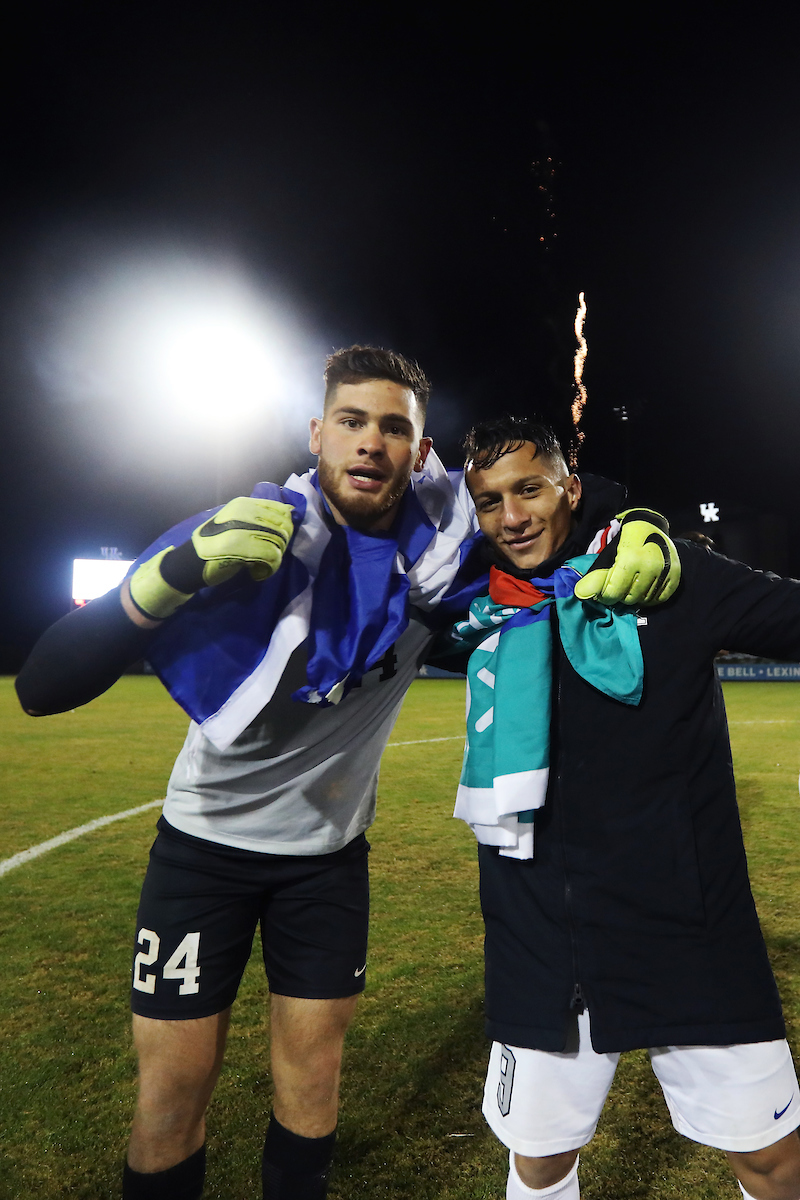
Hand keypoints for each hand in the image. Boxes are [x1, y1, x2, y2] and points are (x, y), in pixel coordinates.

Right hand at [128, 497, 294, 619]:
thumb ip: (259, 520)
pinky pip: (272, 556)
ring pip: (279, 543)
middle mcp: (243, 512)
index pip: (281, 510)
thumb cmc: (214, 546)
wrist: (190, 563)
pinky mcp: (241, 547)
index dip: (285, 528)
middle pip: (283, 527)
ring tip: (262, 567)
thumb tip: (289, 516)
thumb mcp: (236, 524)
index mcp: (243, 504)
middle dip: (281, 546)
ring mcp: (242, 528)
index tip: (276, 542)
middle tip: (269, 557)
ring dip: (275, 559)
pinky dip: (269, 569)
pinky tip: (257, 573)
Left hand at [574, 508, 679, 606]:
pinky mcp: (675, 577)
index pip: (613, 592)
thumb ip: (596, 576)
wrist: (651, 526)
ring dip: (635, 596)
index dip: (605, 595)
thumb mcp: (608, 555)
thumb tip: (580, 594)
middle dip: (620, 595)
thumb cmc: (625, 542)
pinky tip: (644, 588)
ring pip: (643, 601)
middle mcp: (650, 567)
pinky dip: (649, 598)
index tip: (604, 591)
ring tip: (632, 584)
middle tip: (620, 585)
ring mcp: (665, 572)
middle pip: (628, 598)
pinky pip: (658, 600)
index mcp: (630, 559)